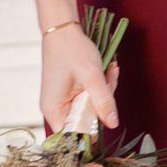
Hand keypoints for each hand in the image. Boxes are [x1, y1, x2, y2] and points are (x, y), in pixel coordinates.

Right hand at [42, 20, 116, 136]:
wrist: (63, 30)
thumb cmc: (73, 51)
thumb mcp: (92, 76)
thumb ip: (103, 101)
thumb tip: (112, 124)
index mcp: (54, 110)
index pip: (73, 136)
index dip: (92, 131)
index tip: (106, 115)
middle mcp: (55, 109)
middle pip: (85, 121)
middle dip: (103, 103)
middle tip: (110, 81)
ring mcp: (62, 101)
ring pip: (90, 107)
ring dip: (104, 91)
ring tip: (110, 70)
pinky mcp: (69, 93)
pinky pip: (89, 97)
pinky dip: (100, 86)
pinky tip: (107, 69)